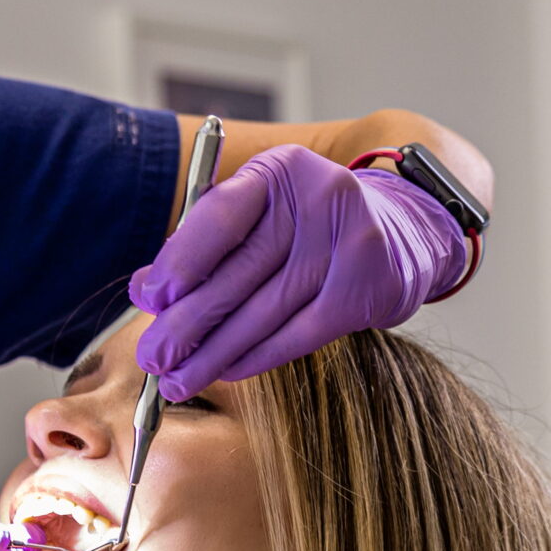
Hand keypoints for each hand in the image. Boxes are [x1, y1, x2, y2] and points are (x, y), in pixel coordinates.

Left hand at [127, 146, 468, 400]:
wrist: (406, 230)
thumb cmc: (313, 224)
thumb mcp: (262, 213)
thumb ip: (204, 244)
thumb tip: (144, 289)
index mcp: (282, 170)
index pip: (221, 214)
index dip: (182, 260)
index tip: (152, 298)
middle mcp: (318, 198)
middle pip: (239, 273)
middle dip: (188, 323)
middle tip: (152, 358)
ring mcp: (348, 244)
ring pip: (265, 312)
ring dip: (214, 354)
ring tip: (176, 380)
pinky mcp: (365, 290)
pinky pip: (298, 333)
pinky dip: (257, 357)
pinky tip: (226, 372)